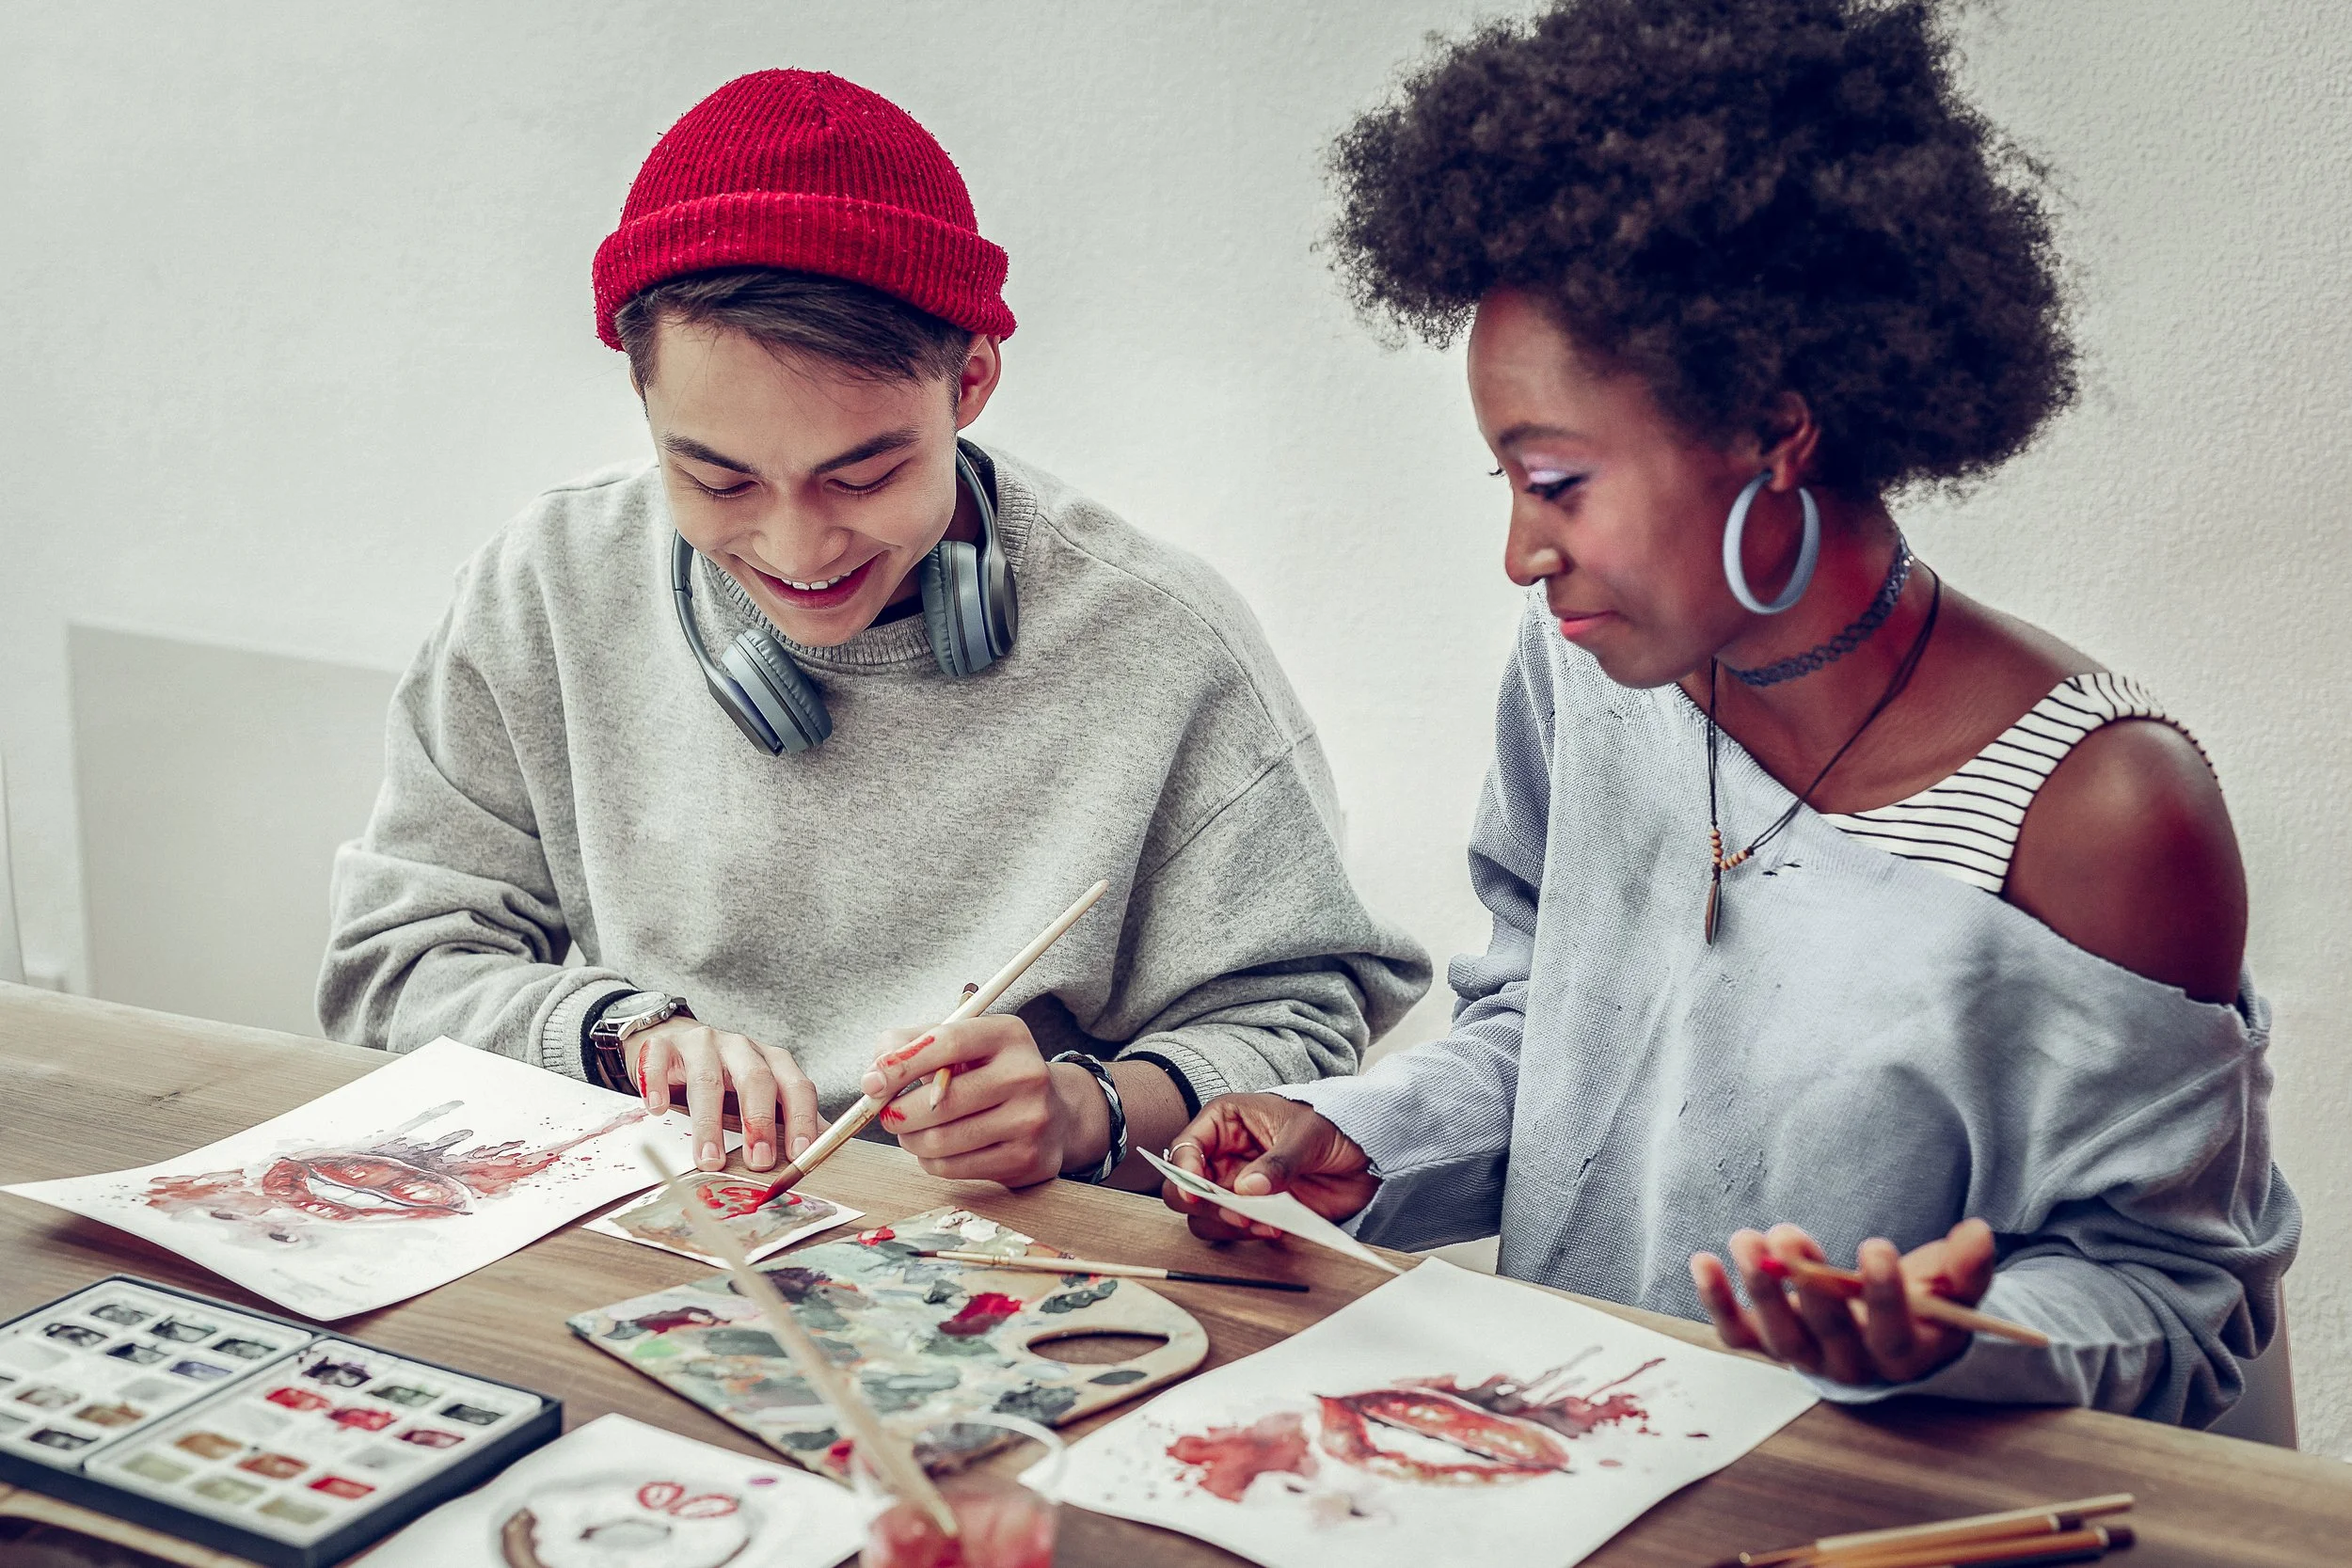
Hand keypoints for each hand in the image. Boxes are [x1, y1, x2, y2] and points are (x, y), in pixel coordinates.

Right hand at [626, 1019, 817, 1174]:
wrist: (679, 1042)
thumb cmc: (726, 1077)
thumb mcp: (761, 1094)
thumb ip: (788, 1118)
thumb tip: (820, 1154)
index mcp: (771, 1060)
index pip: (795, 1086)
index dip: (800, 1119)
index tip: (799, 1154)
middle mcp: (741, 1048)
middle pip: (756, 1079)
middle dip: (758, 1122)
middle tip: (758, 1161)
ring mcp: (702, 1044)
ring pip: (707, 1079)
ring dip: (709, 1123)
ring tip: (709, 1160)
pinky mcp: (664, 1045)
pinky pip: (659, 1059)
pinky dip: (657, 1083)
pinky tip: (658, 1109)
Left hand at [857, 1016, 1090, 1187]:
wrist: (1056, 1113)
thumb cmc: (990, 1074)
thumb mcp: (960, 1045)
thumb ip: (911, 1044)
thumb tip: (872, 1077)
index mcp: (1008, 1034)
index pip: (948, 1042)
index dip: (902, 1063)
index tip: (872, 1081)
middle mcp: (1027, 1074)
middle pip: (940, 1100)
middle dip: (898, 1112)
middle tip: (888, 1114)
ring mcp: (1030, 1120)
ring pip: (941, 1140)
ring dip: (911, 1140)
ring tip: (912, 1132)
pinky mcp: (1026, 1159)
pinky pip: (953, 1167)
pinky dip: (931, 1161)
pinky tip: (938, 1149)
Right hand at [1161, 1092, 1377, 1242]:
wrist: (1367, 1152)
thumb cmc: (1333, 1124)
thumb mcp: (1308, 1134)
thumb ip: (1278, 1161)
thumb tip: (1247, 1189)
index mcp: (1226, 1122)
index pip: (1186, 1147)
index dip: (1184, 1170)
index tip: (1197, 1193)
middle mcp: (1223, 1155)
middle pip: (1184, 1188)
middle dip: (1204, 1205)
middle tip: (1236, 1213)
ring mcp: (1236, 1186)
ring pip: (1204, 1214)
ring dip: (1226, 1224)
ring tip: (1260, 1224)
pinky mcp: (1254, 1211)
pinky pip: (1234, 1230)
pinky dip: (1247, 1235)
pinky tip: (1274, 1229)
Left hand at [1690, 1218, 1997, 1385]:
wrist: (1880, 1332)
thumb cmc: (1921, 1306)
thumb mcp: (1953, 1290)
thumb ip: (1968, 1267)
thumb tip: (1980, 1233)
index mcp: (1903, 1354)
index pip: (1892, 1333)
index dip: (1883, 1295)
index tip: (1875, 1247)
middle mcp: (1850, 1366)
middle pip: (1828, 1334)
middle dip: (1807, 1283)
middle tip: (1790, 1237)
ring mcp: (1804, 1358)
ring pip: (1778, 1336)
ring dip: (1759, 1287)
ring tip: (1747, 1239)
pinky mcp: (1766, 1344)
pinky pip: (1736, 1333)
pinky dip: (1716, 1301)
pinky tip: (1702, 1262)